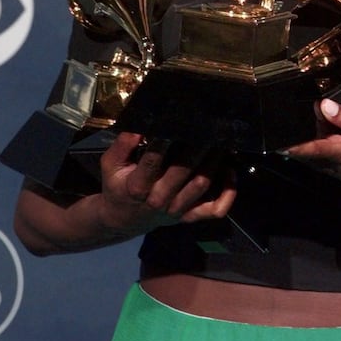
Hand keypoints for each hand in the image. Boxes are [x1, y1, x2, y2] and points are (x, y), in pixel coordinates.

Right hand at [98, 133, 235, 234]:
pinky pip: (215, 209)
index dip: (165, 141)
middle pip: (184, 171)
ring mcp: (177, 210)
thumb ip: (122, 145)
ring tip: (221, 141)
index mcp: (138, 186)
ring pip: (202, 185)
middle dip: (198, 147)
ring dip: (214, 162)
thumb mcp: (110, 165)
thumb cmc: (118, 185)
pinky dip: (228, 193)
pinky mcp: (189, 217)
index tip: (175, 121)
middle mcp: (160, 200)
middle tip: (209, 126)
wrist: (122, 219)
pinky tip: (230, 171)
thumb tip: (139, 126)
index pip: (153, 161)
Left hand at [287, 99, 340, 206]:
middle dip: (297, 128)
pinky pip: (321, 152)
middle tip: (291, 110)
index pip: (307, 145)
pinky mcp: (337, 168)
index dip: (288, 141)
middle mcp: (330, 159)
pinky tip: (327, 126)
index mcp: (338, 149)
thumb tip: (325, 105)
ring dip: (309, 133)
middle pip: (307, 142)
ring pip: (313, 147)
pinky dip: (318, 139)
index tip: (271, 136)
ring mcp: (332, 165)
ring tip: (311, 114)